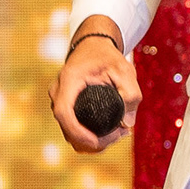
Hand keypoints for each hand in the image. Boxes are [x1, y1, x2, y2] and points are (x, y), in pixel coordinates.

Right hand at [50, 27, 137, 153]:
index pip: (64, 113)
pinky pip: (72, 130)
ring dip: (92, 142)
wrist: (92, 46)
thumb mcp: (124, 69)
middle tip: (121, 134)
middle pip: (67, 129)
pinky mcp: (65, 108)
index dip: (78, 132)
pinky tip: (109, 134)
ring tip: (119, 133)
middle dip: (93, 141)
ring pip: (70, 134)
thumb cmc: (107, 56)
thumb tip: (128, 124)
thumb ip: (131, 93)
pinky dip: (89, 138)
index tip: (98, 141)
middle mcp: (58, 93)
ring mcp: (59, 102)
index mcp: (69, 81)